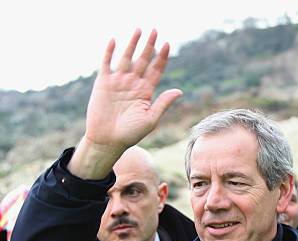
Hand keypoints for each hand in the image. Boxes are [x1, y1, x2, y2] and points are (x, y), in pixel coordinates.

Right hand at [69, 29, 181, 178]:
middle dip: (149, 46)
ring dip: (132, 44)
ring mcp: (118, 82)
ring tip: (139, 30)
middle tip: (155, 30)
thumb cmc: (130, 134)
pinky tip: (114, 40)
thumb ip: (163, 104)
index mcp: (145, 92)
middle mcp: (133, 84)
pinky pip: (107, 63)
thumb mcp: (150, 120)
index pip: (156, 70)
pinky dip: (110, 52)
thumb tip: (179, 91)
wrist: (107, 140)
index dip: (161, 57)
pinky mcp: (103, 82)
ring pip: (127, 58)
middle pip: (143, 60)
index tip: (167, 45)